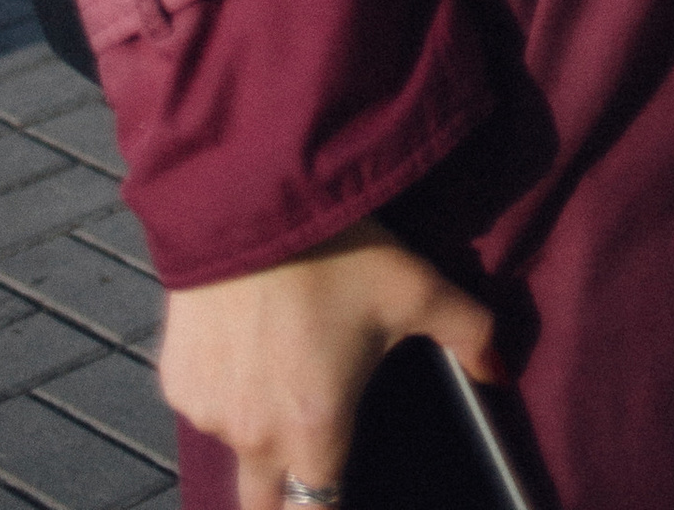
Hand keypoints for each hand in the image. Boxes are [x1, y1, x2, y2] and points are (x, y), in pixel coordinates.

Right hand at [157, 221, 501, 508]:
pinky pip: (203, 404)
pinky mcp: (174, 378)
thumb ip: (469, 334)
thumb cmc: (338, 249)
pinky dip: (223, 388)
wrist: (250, 194)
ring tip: (281, 371)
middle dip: (284, 500)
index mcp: (314, 432)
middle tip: (307, 465)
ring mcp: (207, 411)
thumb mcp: (416, 288)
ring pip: (234, 445)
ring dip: (256, 428)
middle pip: (264, 505)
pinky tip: (244, 345)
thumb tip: (499, 372)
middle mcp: (253, 436)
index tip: (340, 495)